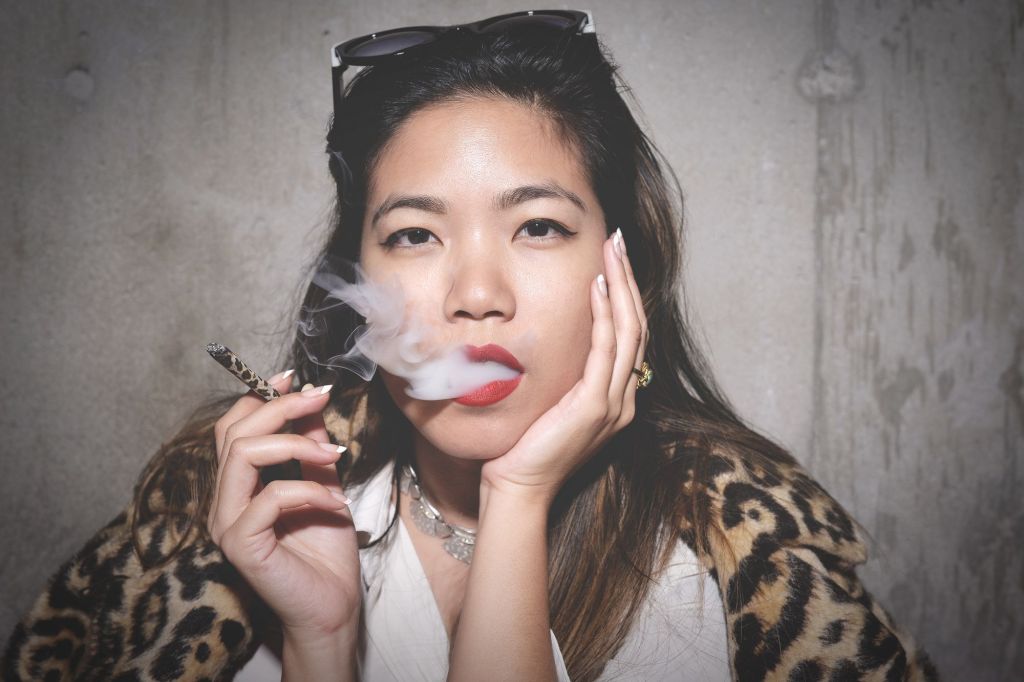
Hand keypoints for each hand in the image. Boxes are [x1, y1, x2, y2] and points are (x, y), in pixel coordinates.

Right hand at [207, 374, 361, 637]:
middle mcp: (224, 501)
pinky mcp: (240, 544)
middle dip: (281, 408)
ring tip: (334, 455)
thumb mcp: (324, 484)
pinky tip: (335, 503)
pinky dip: (310, 490)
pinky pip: (270, 497)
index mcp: (238, 486)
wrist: (333, 606)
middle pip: (235, 433)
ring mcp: (226, 523)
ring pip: (243, 455)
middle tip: (320, 398)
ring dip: (296, 444)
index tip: (295, 378)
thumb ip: (312, 446)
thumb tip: (313, 402)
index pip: (233, 429)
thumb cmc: (325, 551)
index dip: (260, 398)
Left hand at [481, 229, 648, 502]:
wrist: (519, 487)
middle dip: (628, 279)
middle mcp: (623, 398)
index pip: (629, 335)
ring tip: (612, 251)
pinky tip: (597, 287)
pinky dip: (605, 315)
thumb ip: (562, 375)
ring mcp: (613, 403)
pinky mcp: (595, 407)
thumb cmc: (525, 446)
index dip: (625, 294)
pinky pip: (606, 350)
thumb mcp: (549, 402)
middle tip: (618, 242)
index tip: (614, 260)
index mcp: (615, 397)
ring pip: (629, 331)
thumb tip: (551, 338)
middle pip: (636, 325)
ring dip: (621, 286)